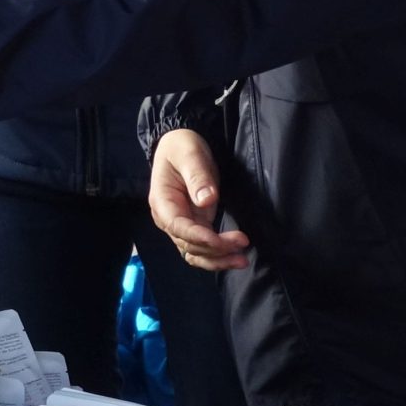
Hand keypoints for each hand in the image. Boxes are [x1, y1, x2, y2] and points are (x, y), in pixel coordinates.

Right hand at [148, 129, 249, 271]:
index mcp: (162, 202)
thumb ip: (197, 176)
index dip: (200, 238)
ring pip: (195, 253)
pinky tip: (234, 257)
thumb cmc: (182, 147)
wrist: (180, 145)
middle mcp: (168, 218)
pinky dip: (217, 256)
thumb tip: (206, 200)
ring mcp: (181, 224)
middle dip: (215, 250)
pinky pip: (202, 248)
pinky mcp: (194, 225)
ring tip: (242, 260)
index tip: (222, 240)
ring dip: (217, 260)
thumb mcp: (189, 154)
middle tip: (243, 244)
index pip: (179, 227)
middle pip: (188, 245)